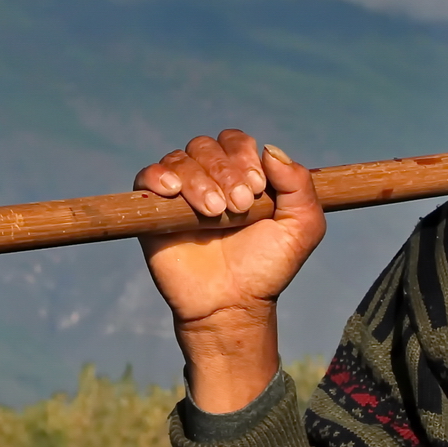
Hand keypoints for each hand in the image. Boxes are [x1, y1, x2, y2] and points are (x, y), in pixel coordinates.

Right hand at [136, 130, 325, 411]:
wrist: (230, 304)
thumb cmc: (265, 268)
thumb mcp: (301, 227)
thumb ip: (298, 184)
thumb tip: (269, 148)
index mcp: (241, 175)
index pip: (235, 142)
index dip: (243, 157)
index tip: (256, 190)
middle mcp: (209, 178)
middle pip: (206, 147)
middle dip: (224, 172)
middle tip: (237, 207)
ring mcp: (180, 193)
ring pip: (179, 160)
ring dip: (199, 181)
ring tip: (213, 212)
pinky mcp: (154, 210)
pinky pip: (146, 176)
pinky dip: (158, 176)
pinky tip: (173, 192)